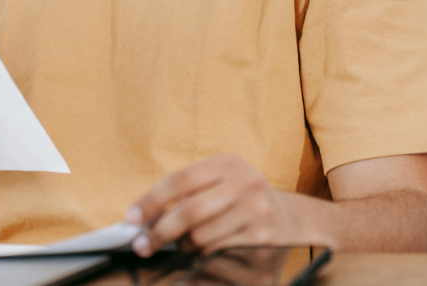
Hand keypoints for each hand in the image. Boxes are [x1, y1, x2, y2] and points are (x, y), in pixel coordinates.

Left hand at [124, 153, 316, 256]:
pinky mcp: (265, 243)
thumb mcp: (219, 184)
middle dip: (160, 232)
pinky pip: (219, 258)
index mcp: (229, 164)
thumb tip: (141, 219)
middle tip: (142, 246)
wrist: (295, 222)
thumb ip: (185, 195)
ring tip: (187, 247)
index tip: (131, 219)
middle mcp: (247, 184)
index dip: (151, 201)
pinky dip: (203, 262)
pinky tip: (204, 259)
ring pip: (203, 239)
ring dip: (186, 249)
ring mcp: (259, 214)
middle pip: (190, 212)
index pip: (180, 180)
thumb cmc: (243, 203)